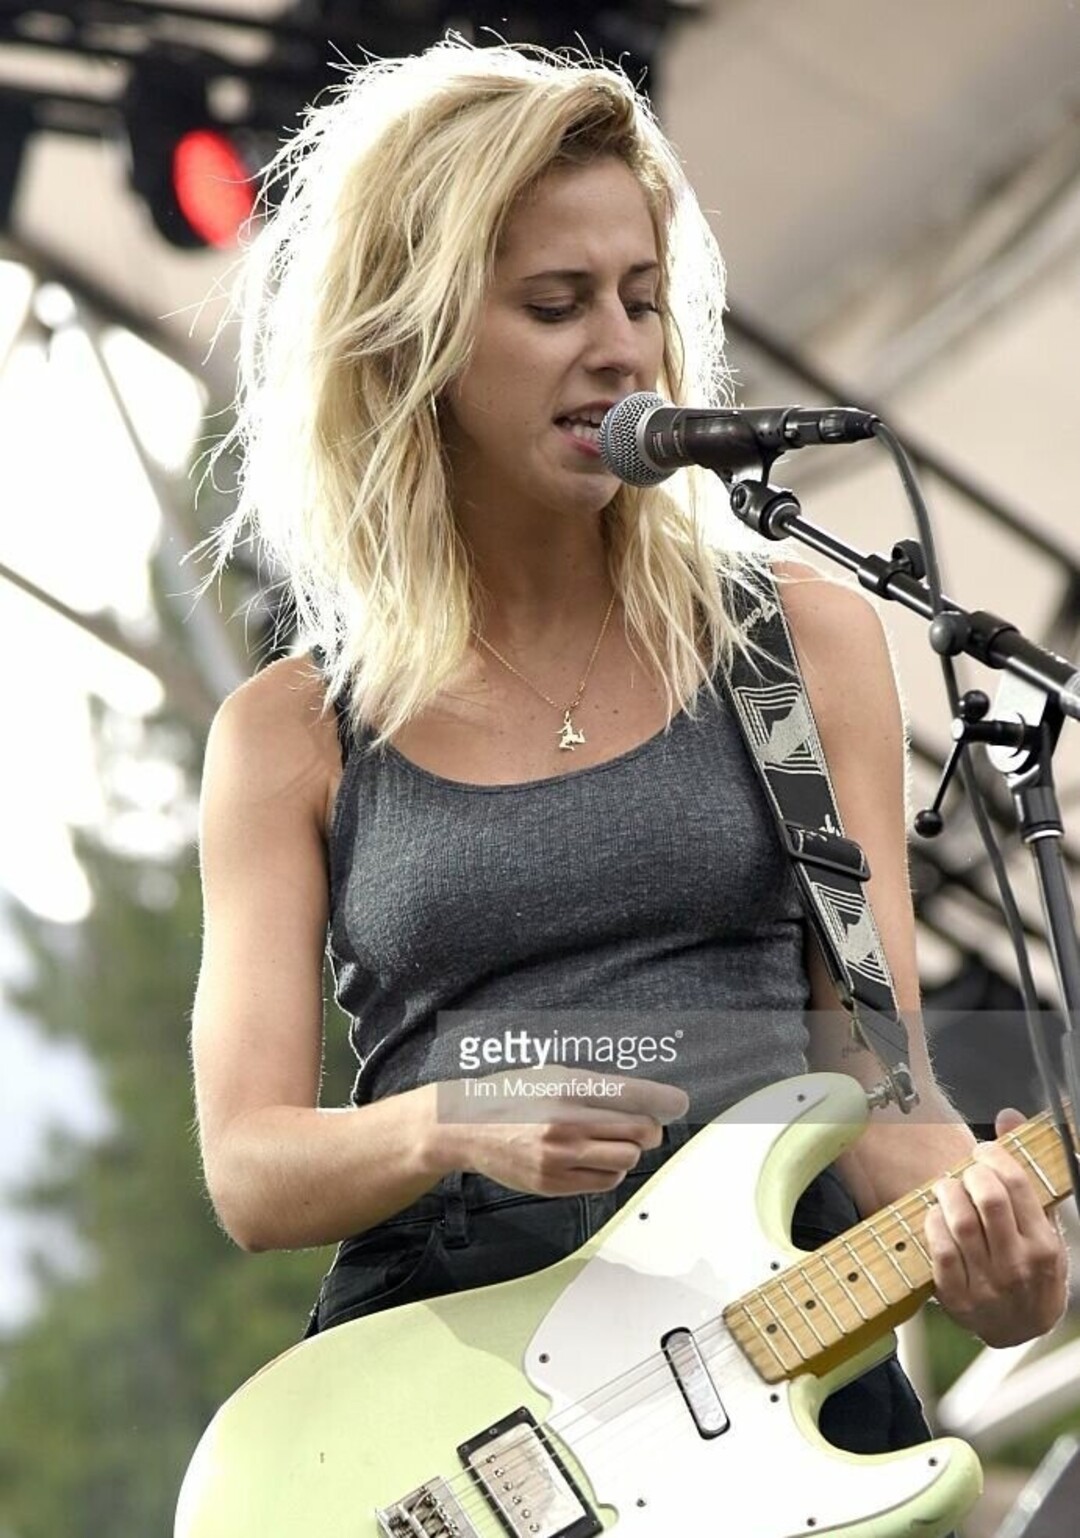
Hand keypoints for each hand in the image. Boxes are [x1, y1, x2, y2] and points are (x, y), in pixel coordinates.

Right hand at [442, 1066, 688, 1198]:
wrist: (463, 1127)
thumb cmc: (510, 1095)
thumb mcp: (553, 1074)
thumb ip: (596, 1087)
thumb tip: (644, 1099)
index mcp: (569, 1086)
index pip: (635, 1094)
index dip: (665, 1101)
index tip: (677, 1103)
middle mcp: (567, 1121)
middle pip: (640, 1131)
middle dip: (648, 1129)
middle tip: (642, 1126)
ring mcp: (560, 1156)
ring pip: (627, 1159)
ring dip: (628, 1151)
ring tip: (612, 1142)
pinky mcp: (553, 1183)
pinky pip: (605, 1182)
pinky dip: (610, 1171)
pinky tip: (594, 1159)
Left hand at [925, 1108, 1067, 1346]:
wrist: (1024, 1327)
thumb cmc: (1033, 1266)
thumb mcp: (1042, 1223)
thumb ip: (1025, 1171)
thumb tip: (1007, 1116)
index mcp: (1044, 1243)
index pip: (1017, 1184)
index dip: (994, 1156)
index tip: (983, 1151)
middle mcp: (1019, 1264)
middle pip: (988, 1199)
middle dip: (970, 1174)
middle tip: (965, 1172)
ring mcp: (989, 1284)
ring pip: (960, 1223)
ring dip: (947, 1194)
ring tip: (946, 1188)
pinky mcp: (958, 1299)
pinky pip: (939, 1251)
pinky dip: (932, 1225)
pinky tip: (936, 1216)